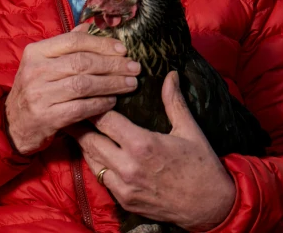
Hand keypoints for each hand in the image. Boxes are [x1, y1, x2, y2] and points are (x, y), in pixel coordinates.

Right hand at [5, 23, 140, 154]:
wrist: (12, 124)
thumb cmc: (34, 89)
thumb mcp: (42, 63)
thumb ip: (64, 45)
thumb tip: (89, 26)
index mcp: (36, 52)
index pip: (74, 41)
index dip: (102, 44)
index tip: (123, 50)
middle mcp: (35, 70)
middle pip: (82, 62)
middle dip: (113, 64)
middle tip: (134, 67)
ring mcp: (39, 94)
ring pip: (84, 84)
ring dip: (111, 84)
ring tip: (130, 84)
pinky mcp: (46, 117)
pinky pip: (81, 108)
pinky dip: (100, 104)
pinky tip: (112, 101)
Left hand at [72, 71, 235, 230]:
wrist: (211, 208)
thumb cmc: (202, 166)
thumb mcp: (190, 130)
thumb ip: (174, 101)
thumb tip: (170, 75)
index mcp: (142, 145)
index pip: (105, 119)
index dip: (94, 104)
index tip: (87, 94)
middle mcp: (128, 166)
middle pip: (90, 139)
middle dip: (79, 123)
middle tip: (71, 108)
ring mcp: (124, 186)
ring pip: (91, 159)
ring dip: (84, 143)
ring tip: (76, 126)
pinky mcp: (124, 200)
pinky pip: (100, 177)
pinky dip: (95, 162)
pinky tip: (94, 150)